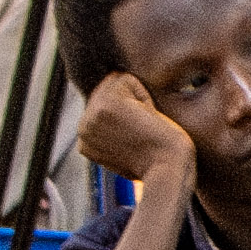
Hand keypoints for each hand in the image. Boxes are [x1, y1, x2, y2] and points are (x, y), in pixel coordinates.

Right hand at [75, 69, 194, 195]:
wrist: (167, 171)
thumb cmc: (156, 163)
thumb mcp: (127, 150)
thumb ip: (113, 131)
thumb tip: (117, 109)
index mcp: (84, 140)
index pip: (103, 104)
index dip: (128, 116)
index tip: (136, 140)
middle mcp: (83, 128)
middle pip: (108, 89)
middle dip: (131, 105)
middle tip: (142, 134)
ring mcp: (91, 116)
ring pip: (116, 82)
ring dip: (137, 100)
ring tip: (143, 127)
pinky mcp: (106, 105)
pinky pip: (127, 79)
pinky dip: (144, 95)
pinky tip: (146, 119)